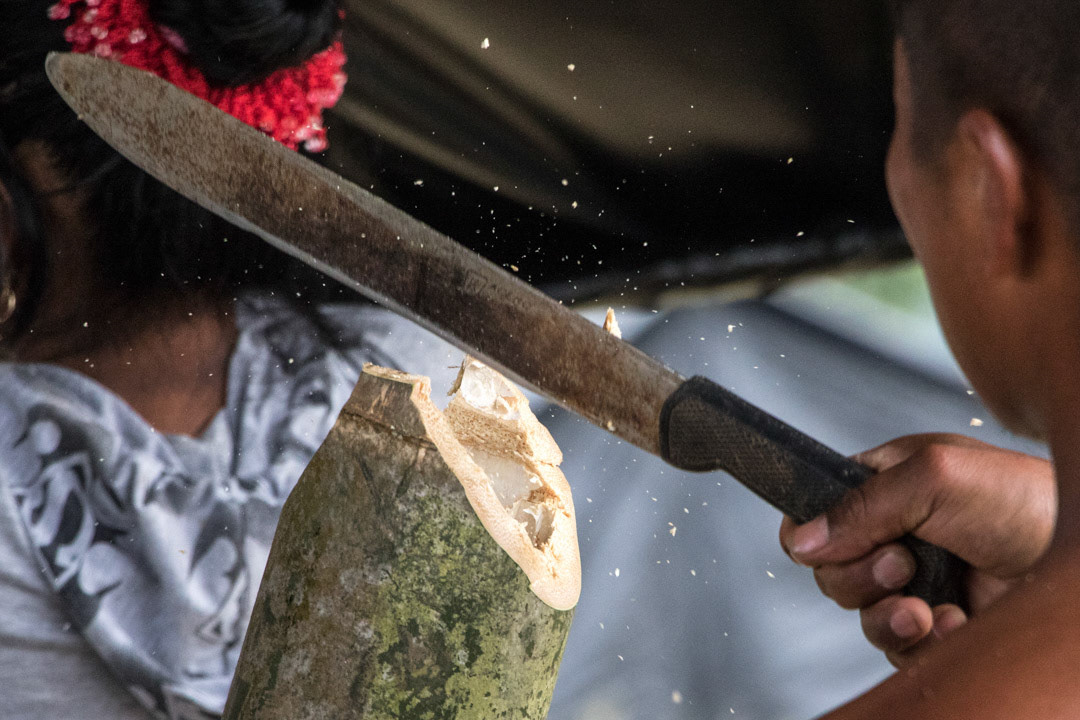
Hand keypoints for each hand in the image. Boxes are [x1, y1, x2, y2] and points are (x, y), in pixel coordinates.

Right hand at [779, 434, 1054, 666]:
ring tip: (926, 608)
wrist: (1077, 558)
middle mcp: (895, 533)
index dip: (815, 536)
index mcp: (885, 485)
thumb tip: (799, 539)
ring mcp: (916, 581)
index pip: (817, 513)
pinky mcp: (938, 624)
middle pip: (831, 572)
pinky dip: (923, 641)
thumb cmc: (1024, 500)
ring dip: (889, 616)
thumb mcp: (932, 479)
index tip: (838, 546)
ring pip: (861, 614)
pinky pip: (899, 648)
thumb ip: (860, 505)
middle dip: (861, 577)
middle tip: (904, 564)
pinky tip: (957, 622)